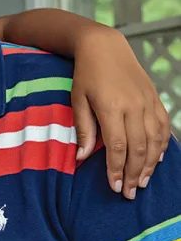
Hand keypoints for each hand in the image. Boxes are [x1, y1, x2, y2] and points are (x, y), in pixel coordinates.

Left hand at [71, 29, 169, 198]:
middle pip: (138, 147)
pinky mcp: (155, 99)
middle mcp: (134, 106)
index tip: (113, 187)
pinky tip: (156, 161)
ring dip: (149, 164)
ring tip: (141, 183)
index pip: (117, 146)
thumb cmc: (85, 75)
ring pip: (154, 140)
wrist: (105, 47)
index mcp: (112, 107)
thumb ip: (83, 128)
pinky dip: (162, 146)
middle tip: (128, 193)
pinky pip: (163, 127)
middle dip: (133, 173)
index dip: (116, 169)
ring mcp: (148, 102)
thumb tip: (82, 158)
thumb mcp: (77, 99)